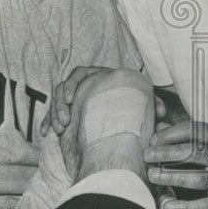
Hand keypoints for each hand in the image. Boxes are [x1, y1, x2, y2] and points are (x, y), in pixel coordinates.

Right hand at [42, 67, 153, 182]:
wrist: (124, 122)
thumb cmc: (134, 107)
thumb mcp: (143, 105)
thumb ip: (152, 105)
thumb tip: (161, 112)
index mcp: (97, 78)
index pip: (78, 74)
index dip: (72, 85)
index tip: (71, 99)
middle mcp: (83, 87)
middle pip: (63, 88)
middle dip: (60, 104)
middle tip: (66, 121)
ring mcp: (73, 100)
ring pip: (56, 102)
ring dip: (55, 114)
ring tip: (61, 129)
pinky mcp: (67, 114)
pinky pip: (52, 116)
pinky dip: (48, 123)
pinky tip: (46, 134)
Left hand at [144, 121, 207, 208]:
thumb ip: (190, 136)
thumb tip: (160, 128)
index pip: (195, 130)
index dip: (172, 134)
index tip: (155, 140)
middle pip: (195, 152)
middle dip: (168, 153)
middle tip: (148, 156)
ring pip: (199, 179)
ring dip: (172, 177)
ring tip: (153, 175)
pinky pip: (205, 206)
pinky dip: (185, 207)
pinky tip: (167, 204)